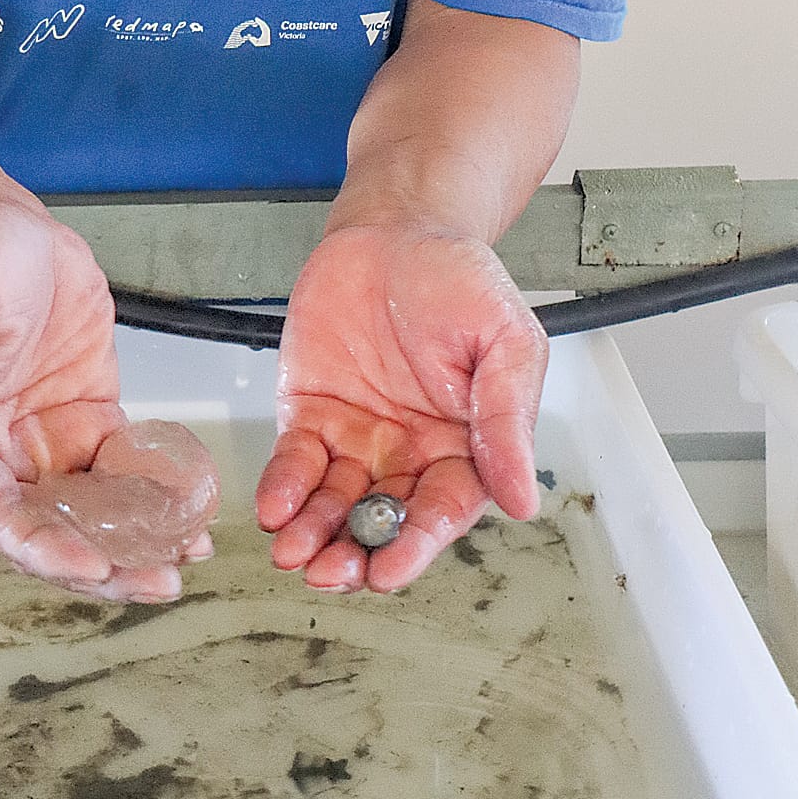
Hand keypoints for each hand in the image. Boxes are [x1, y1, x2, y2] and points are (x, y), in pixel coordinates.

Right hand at [0, 193, 216, 601]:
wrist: (1, 216)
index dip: (39, 546)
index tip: (90, 564)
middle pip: (43, 529)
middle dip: (99, 564)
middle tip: (157, 582)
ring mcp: (40, 438)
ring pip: (85, 512)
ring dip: (130, 542)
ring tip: (184, 560)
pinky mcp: (83, 417)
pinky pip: (118, 468)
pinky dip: (152, 494)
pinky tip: (189, 509)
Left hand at [256, 224, 547, 591]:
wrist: (396, 227)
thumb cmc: (458, 277)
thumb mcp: (504, 339)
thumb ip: (507, 417)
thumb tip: (523, 499)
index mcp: (464, 446)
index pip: (441, 511)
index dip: (416, 545)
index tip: (391, 570)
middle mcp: (409, 454)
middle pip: (382, 522)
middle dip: (356, 554)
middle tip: (332, 572)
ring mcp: (357, 437)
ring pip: (334, 504)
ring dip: (314, 534)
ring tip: (293, 552)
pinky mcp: (311, 413)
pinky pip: (295, 462)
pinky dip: (283, 488)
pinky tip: (274, 506)